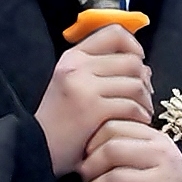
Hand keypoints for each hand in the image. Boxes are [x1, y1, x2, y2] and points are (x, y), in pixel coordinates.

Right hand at [37, 24, 150, 177]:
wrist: (36, 148)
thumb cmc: (58, 122)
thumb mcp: (71, 85)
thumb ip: (98, 70)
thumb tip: (140, 63)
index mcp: (73, 57)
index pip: (114, 33)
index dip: (133, 45)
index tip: (139, 60)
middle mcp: (77, 67)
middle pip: (131, 60)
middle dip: (145, 79)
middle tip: (144, 95)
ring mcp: (84, 88)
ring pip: (135, 83)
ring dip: (145, 100)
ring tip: (142, 111)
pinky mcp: (93, 110)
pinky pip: (130, 106)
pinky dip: (140, 115)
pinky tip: (137, 122)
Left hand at [81, 116, 181, 181]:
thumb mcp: (145, 156)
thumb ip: (121, 144)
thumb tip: (80, 146)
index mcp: (156, 138)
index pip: (112, 127)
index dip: (91, 143)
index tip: (88, 158)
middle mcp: (164, 155)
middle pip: (111, 151)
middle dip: (90, 168)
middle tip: (87, 180)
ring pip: (113, 180)